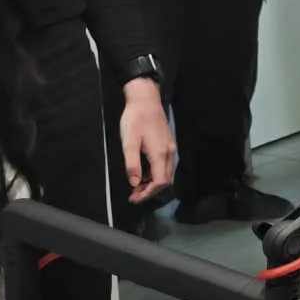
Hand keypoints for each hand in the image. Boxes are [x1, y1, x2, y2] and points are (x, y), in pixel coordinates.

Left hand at [118, 78, 174, 202]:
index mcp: (160, 154)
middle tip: (133, 195)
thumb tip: (134, 183)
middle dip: (150, 191)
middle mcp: (169, 153)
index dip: (147, 193)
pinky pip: (166, 166)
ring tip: (137, 187)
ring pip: (167, 173)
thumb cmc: (135, 120)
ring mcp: (171, 148)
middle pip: (166, 180)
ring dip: (153, 184)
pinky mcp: (168, 144)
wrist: (146, 100)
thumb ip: (132, 164)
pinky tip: (144, 174)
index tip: (133, 198)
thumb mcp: (129, 142)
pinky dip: (156, 175)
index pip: (159, 182)